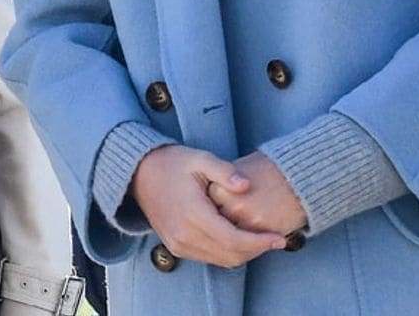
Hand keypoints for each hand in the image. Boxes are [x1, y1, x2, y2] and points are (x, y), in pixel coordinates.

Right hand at [131, 145, 289, 268]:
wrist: (139, 174)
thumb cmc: (172, 163)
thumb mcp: (200, 158)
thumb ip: (225, 171)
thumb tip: (246, 185)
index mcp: (193, 214)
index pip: (234, 239)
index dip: (259, 242)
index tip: (279, 238)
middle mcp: (185, 235)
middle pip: (230, 255)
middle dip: (256, 250)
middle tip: (276, 239)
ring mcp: (179, 244)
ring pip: (221, 260)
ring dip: (244, 253)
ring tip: (261, 239)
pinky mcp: (176, 247)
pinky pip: (208, 257)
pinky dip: (227, 252)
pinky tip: (238, 238)